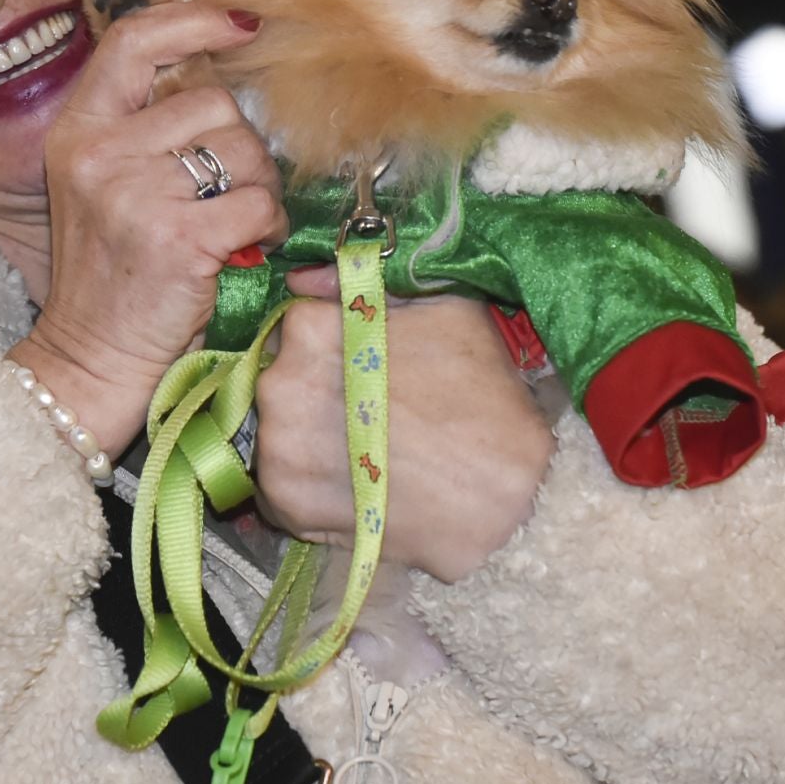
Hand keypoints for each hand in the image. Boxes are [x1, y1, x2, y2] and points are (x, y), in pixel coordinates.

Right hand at [12, 4, 285, 455]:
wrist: (90, 356)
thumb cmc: (111, 272)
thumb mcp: (101, 185)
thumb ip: (141, 129)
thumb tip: (216, 74)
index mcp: (77, 131)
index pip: (132, 42)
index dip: (192, 21)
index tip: (238, 23)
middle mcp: (100, 154)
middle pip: (212, 103)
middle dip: (239, 147)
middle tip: (224, 194)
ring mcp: (136, 195)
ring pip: (244, 151)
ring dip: (257, 187)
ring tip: (231, 225)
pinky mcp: (179, 238)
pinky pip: (259, 203)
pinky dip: (268, 226)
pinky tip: (246, 248)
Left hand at [251, 266, 556, 582]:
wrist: (507, 499)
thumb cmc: (481, 394)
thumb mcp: (443, 308)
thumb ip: (369, 282)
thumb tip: (303, 278)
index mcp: (310, 329)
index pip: (299, 323)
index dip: (334, 342)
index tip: (365, 364)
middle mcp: (279, 387)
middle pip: (282, 375)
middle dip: (316, 387)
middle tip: (366, 409)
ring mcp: (276, 451)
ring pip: (277, 429)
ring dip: (307, 434)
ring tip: (361, 449)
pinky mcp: (283, 506)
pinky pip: (278, 483)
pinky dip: (306, 481)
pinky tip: (351, 483)